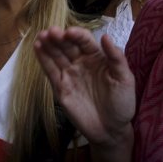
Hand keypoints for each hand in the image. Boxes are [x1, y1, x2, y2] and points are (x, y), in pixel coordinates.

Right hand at [34, 26, 134, 146]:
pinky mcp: (60, 87)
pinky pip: (50, 70)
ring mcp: (69, 73)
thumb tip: (106, 36)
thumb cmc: (122, 102)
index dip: (77, 35)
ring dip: (48, 44)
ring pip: (56, 55)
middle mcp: (81, 61)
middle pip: (67, 45)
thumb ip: (116, 58)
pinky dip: (43, 59)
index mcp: (96, 56)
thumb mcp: (125, 79)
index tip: (70, 32)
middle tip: (52, 32)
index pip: (84, 40)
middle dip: (59, 37)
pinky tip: (37, 47)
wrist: (111, 130)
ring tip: (41, 36)